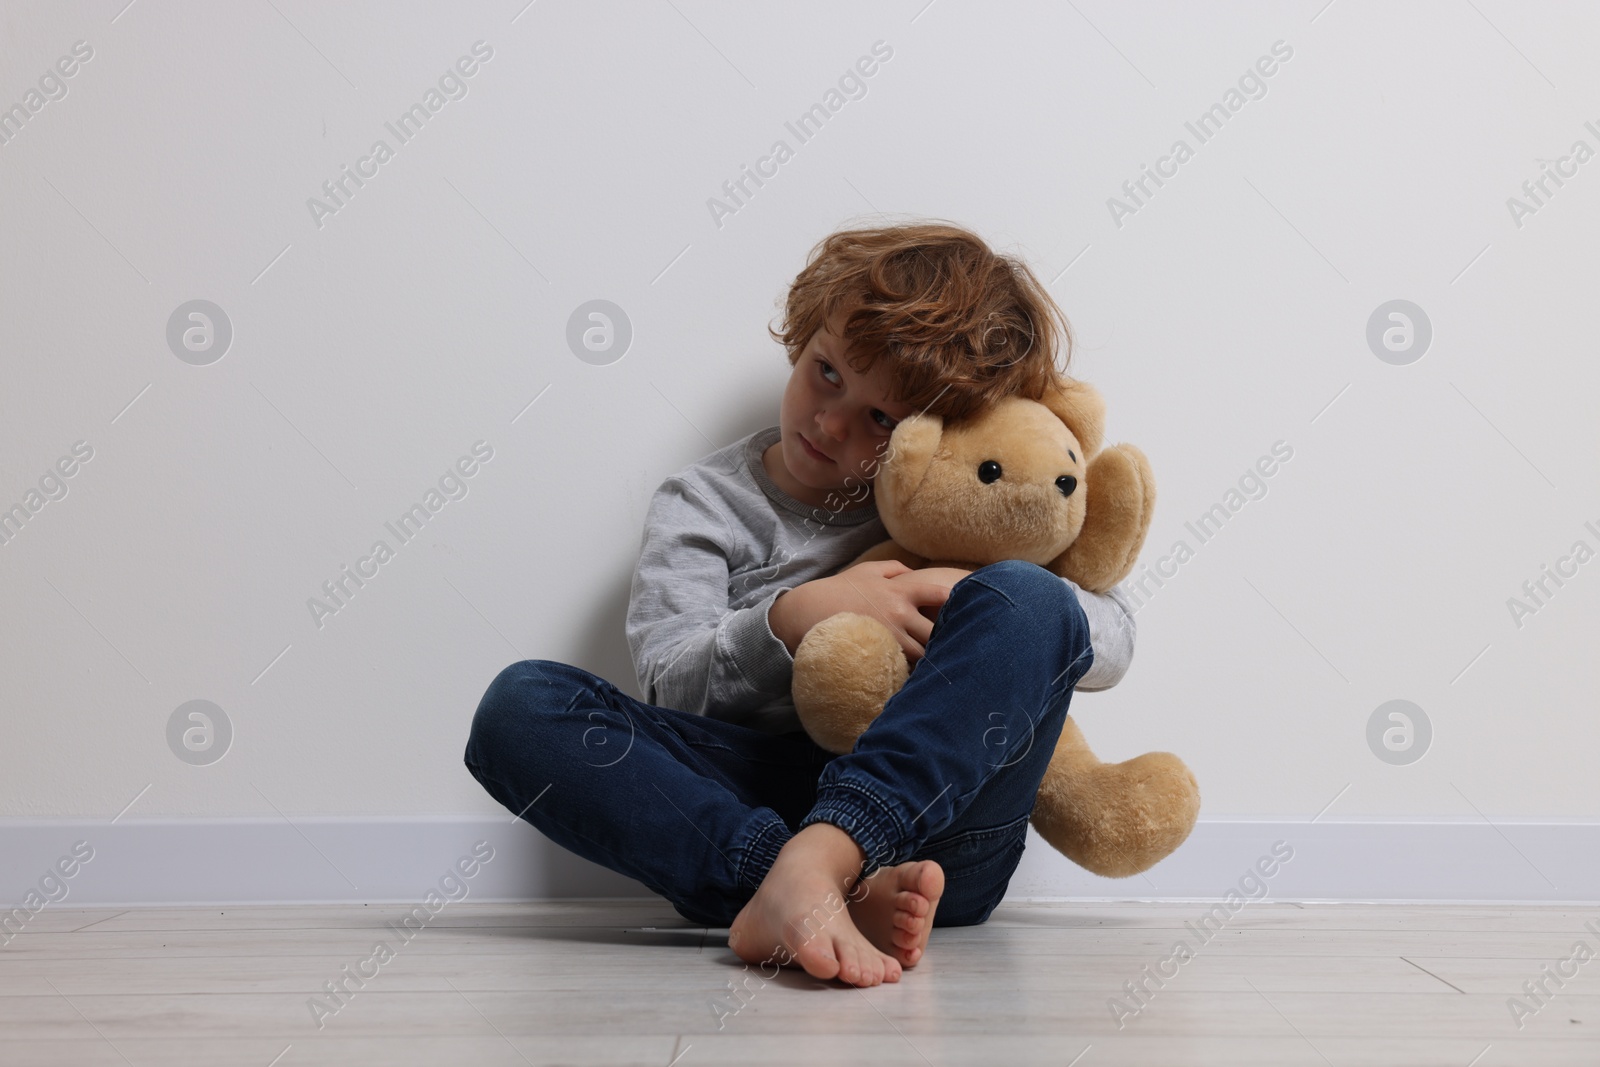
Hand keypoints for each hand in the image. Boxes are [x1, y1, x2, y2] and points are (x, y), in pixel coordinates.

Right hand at [771, 561, 972, 662]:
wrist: (808, 612)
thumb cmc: (839, 589)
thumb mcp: (867, 571)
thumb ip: (895, 569)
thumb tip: (915, 572)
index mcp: (900, 590)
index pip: (939, 592)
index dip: (959, 598)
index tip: (974, 604)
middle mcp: (899, 613)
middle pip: (938, 630)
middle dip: (951, 638)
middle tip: (965, 645)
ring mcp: (889, 636)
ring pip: (924, 653)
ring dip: (934, 658)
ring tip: (947, 664)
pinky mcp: (878, 655)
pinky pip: (904, 667)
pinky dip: (914, 670)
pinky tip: (922, 675)